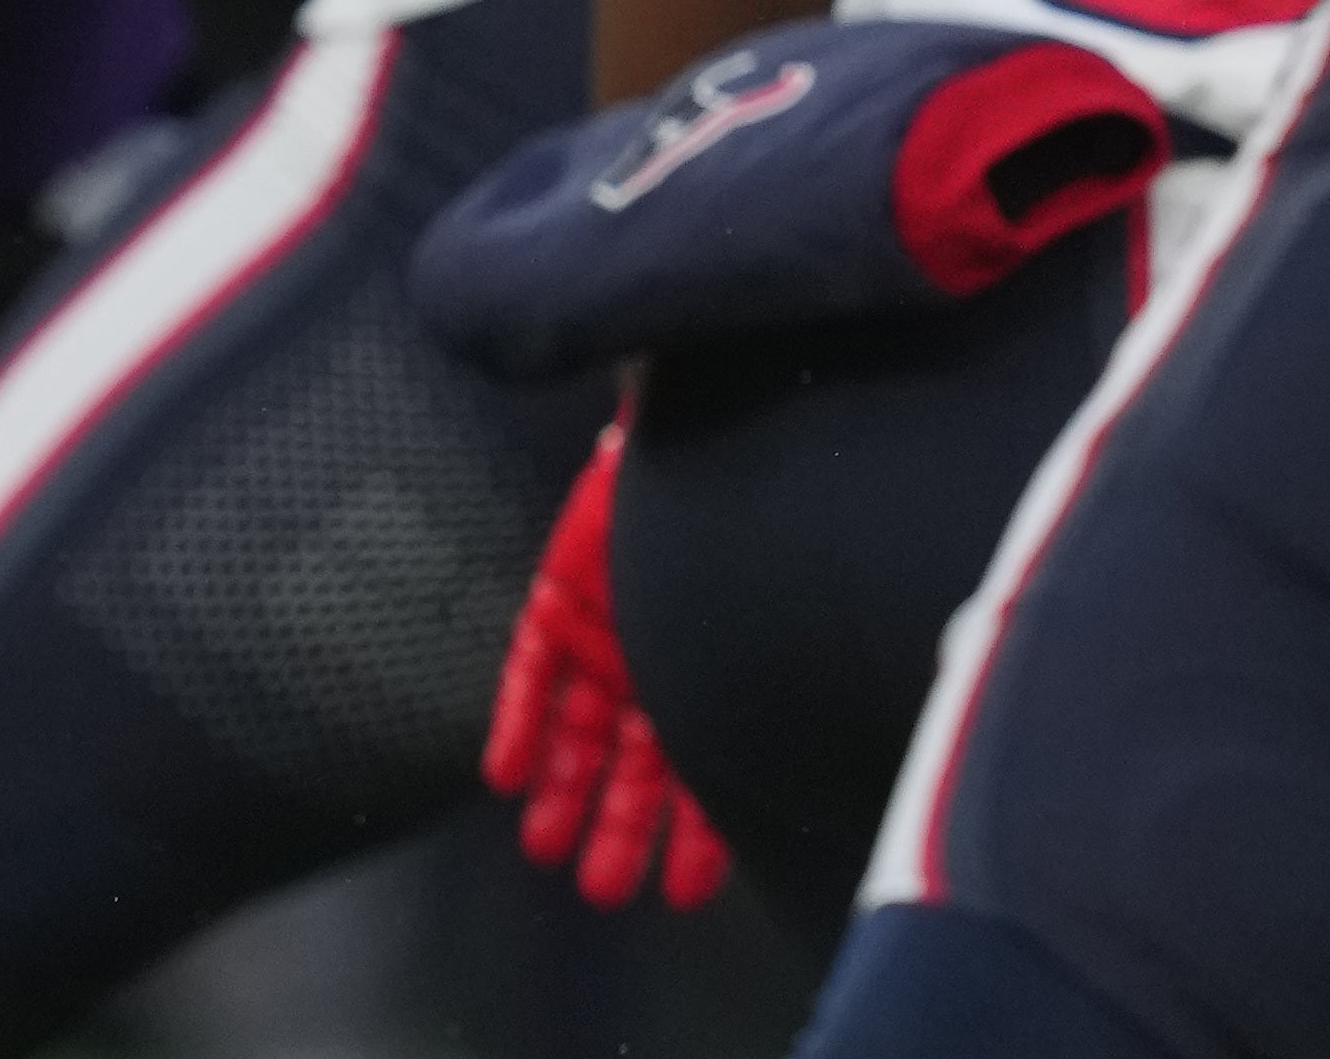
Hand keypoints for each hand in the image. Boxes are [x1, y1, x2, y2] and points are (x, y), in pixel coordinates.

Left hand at [484, 418, 731, 912]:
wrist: (700, 435)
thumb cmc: (749, 532)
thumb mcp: (762, 621)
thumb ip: (771, 686)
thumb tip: (827, 765)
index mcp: (715, 678)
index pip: (705, 773)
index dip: (697, 838)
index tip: (688, 895)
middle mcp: (659, 666)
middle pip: (634, 765)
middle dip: (621, 830)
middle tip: (605, 892)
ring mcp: (604, 635)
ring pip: (579, 732)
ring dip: (565, 792)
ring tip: (548, 853)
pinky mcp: (555, 602)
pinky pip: (529, 673)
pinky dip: (517, 723)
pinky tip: (503, 778)